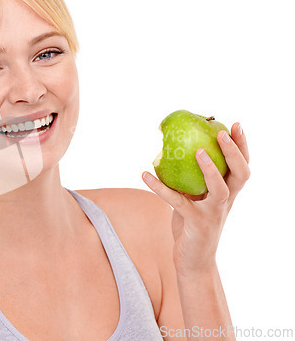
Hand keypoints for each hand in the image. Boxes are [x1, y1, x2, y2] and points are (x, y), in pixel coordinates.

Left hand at [142, 122, 249, 274]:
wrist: (193, 261)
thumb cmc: (192, 225)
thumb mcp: (194, 199)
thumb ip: (191, 181)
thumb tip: (171, 153)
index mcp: (228, 193)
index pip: (241, 166)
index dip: (241, 146)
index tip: (235, 125)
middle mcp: (225, 202)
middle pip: (240, 174)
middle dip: (234, 152)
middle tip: (223, 132)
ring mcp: (213, 214)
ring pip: (220, 190)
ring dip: (211, 169)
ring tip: (198, 151)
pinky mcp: (196, 224)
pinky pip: (178, 202)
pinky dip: (160, 187)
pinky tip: (144, 174)